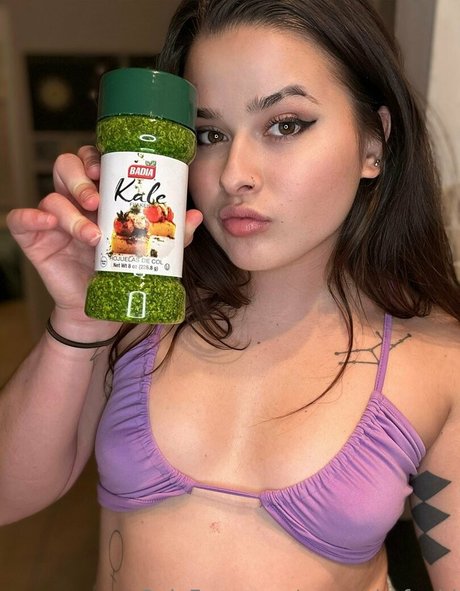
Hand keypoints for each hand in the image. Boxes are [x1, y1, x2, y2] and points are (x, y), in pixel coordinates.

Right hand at [7, 146, 202, 327]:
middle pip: (67, 167)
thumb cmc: (123, 272)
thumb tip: (193, 215)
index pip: (93, 161)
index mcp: (101, 196)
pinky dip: (32, 217)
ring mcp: (54, 219)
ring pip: (51, 196)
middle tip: (97, 200)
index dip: (97, 157)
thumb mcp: (150, 251)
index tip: (109, 168)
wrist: (102, 310)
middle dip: (81, 180)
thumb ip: (171, 233)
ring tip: (91, 235)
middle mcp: (75, 201)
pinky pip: (21, 219)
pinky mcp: (35, 239)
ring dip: (71, 212)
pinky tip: (47, 224)